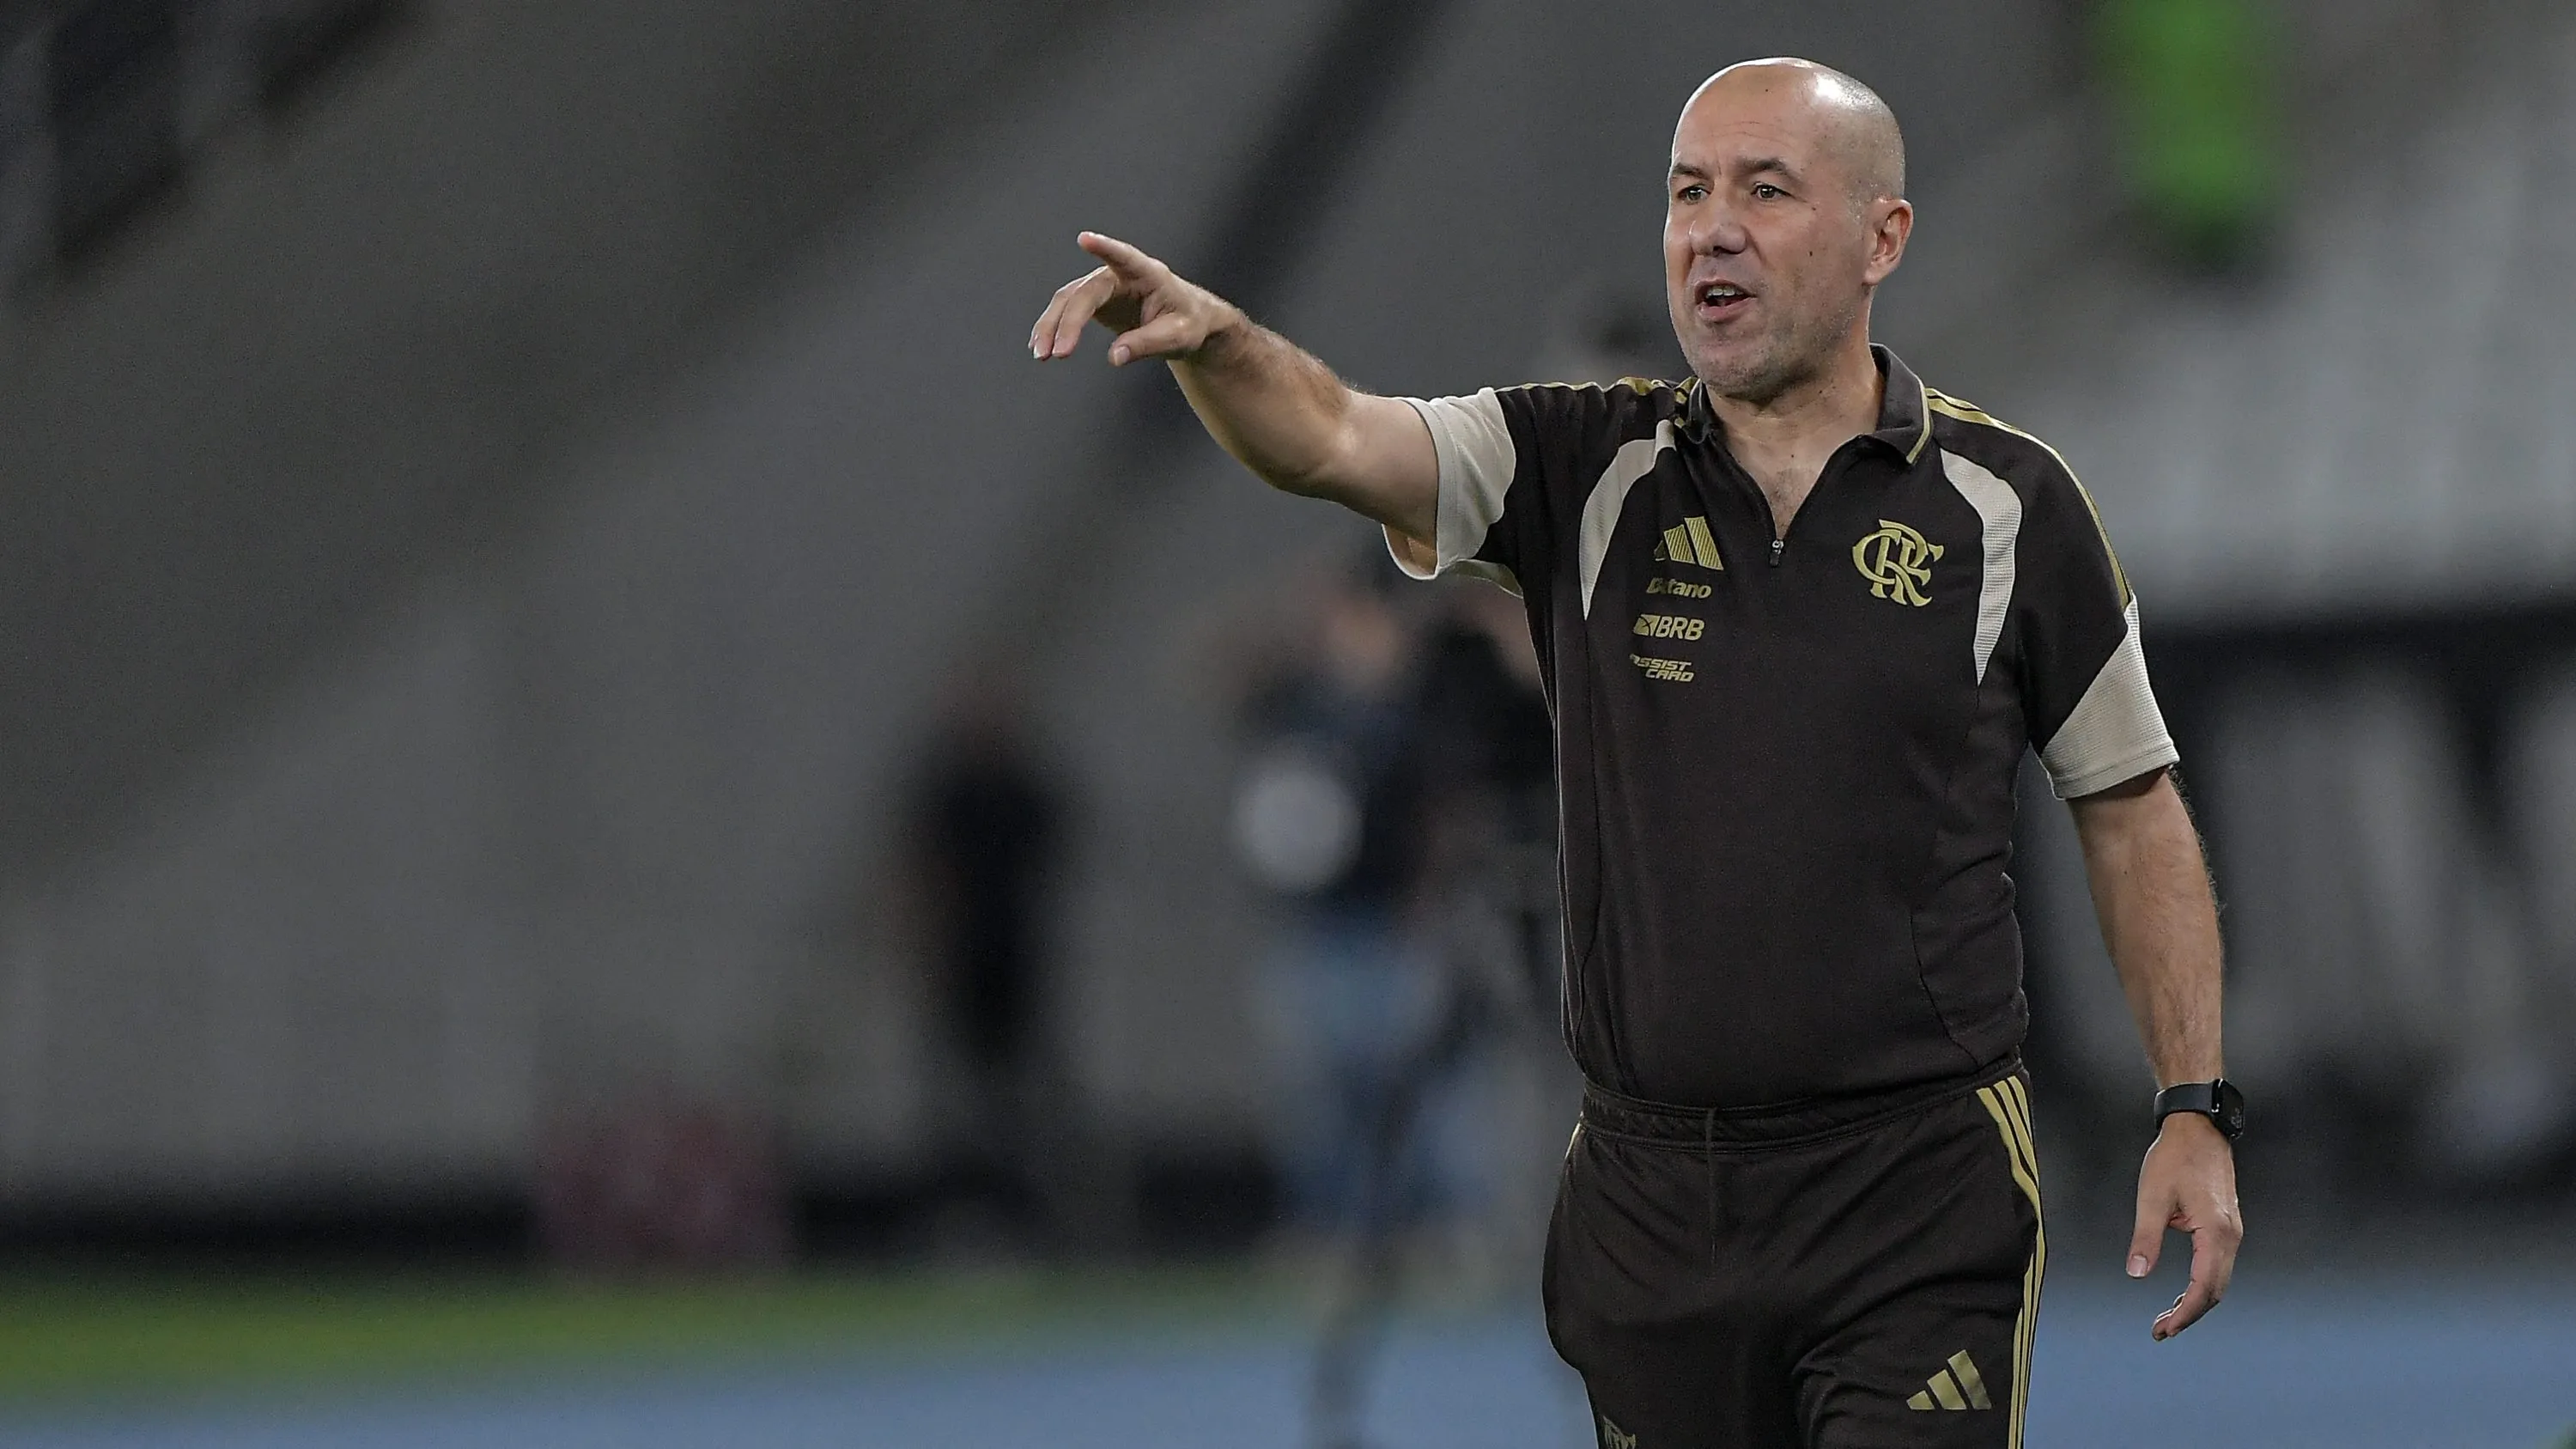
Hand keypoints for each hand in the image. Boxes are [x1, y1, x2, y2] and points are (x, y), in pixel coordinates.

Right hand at [1029, 232, 1238, 365]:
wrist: (1184, 322)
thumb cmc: (1187, 323)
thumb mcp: (1177, 338)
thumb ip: (1146, 344)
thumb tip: (1114, 357)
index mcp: (1148, 273)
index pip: (1125, 257)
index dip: (1105, 248)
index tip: (1085, 239)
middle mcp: (1119, 274)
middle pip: (1086, 292)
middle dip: (1068, 321)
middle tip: (1058, 353)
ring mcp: (1102, 286)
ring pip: (1068, 300)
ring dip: (1051, 326)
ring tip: (1041, 355)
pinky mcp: (1093, 300)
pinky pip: (1066, 311)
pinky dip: (1053, 328)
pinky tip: (1040, 348)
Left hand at [2128, 1111, 2242, 1339]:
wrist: (2198, 1129)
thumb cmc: (2175, 1157)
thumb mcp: (2152, 1198)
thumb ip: (2145, 1238)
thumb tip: (2136, 1273)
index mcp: (2215, 1232)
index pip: (2203, 1288)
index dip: (2184, 1314)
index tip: (2162, 1329)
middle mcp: (2230, 1237)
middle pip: (2215, 1290)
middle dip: (2188, 1314)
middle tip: (2160, 1329)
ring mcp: (2231, 1232)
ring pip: (2218, 1280)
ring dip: (2195, 1302)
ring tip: (2167, 1316)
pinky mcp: (2225, 1227)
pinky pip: (2217, 1266)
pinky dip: (2201, 1285)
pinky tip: (2181, 1293)